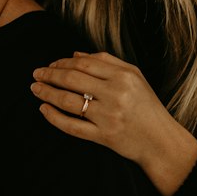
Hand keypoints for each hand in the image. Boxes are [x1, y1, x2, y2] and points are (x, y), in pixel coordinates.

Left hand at [30, 51, 196, 195]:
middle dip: (49, 75)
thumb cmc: (147, 106)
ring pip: (69, 101)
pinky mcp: (103, 136)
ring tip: (35, 88)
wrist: (161, 141)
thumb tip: (75, 55)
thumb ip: (106, 62)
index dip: (62, 63)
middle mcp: (116, 95)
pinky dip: (54, 117)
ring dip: (47, 93)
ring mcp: (108, 117)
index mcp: (123, 77)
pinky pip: (72, 126)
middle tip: (36, 74)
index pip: (84, 64)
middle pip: (73, 80)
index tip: (50, 65)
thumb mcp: (135, 77)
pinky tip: (43, 109)